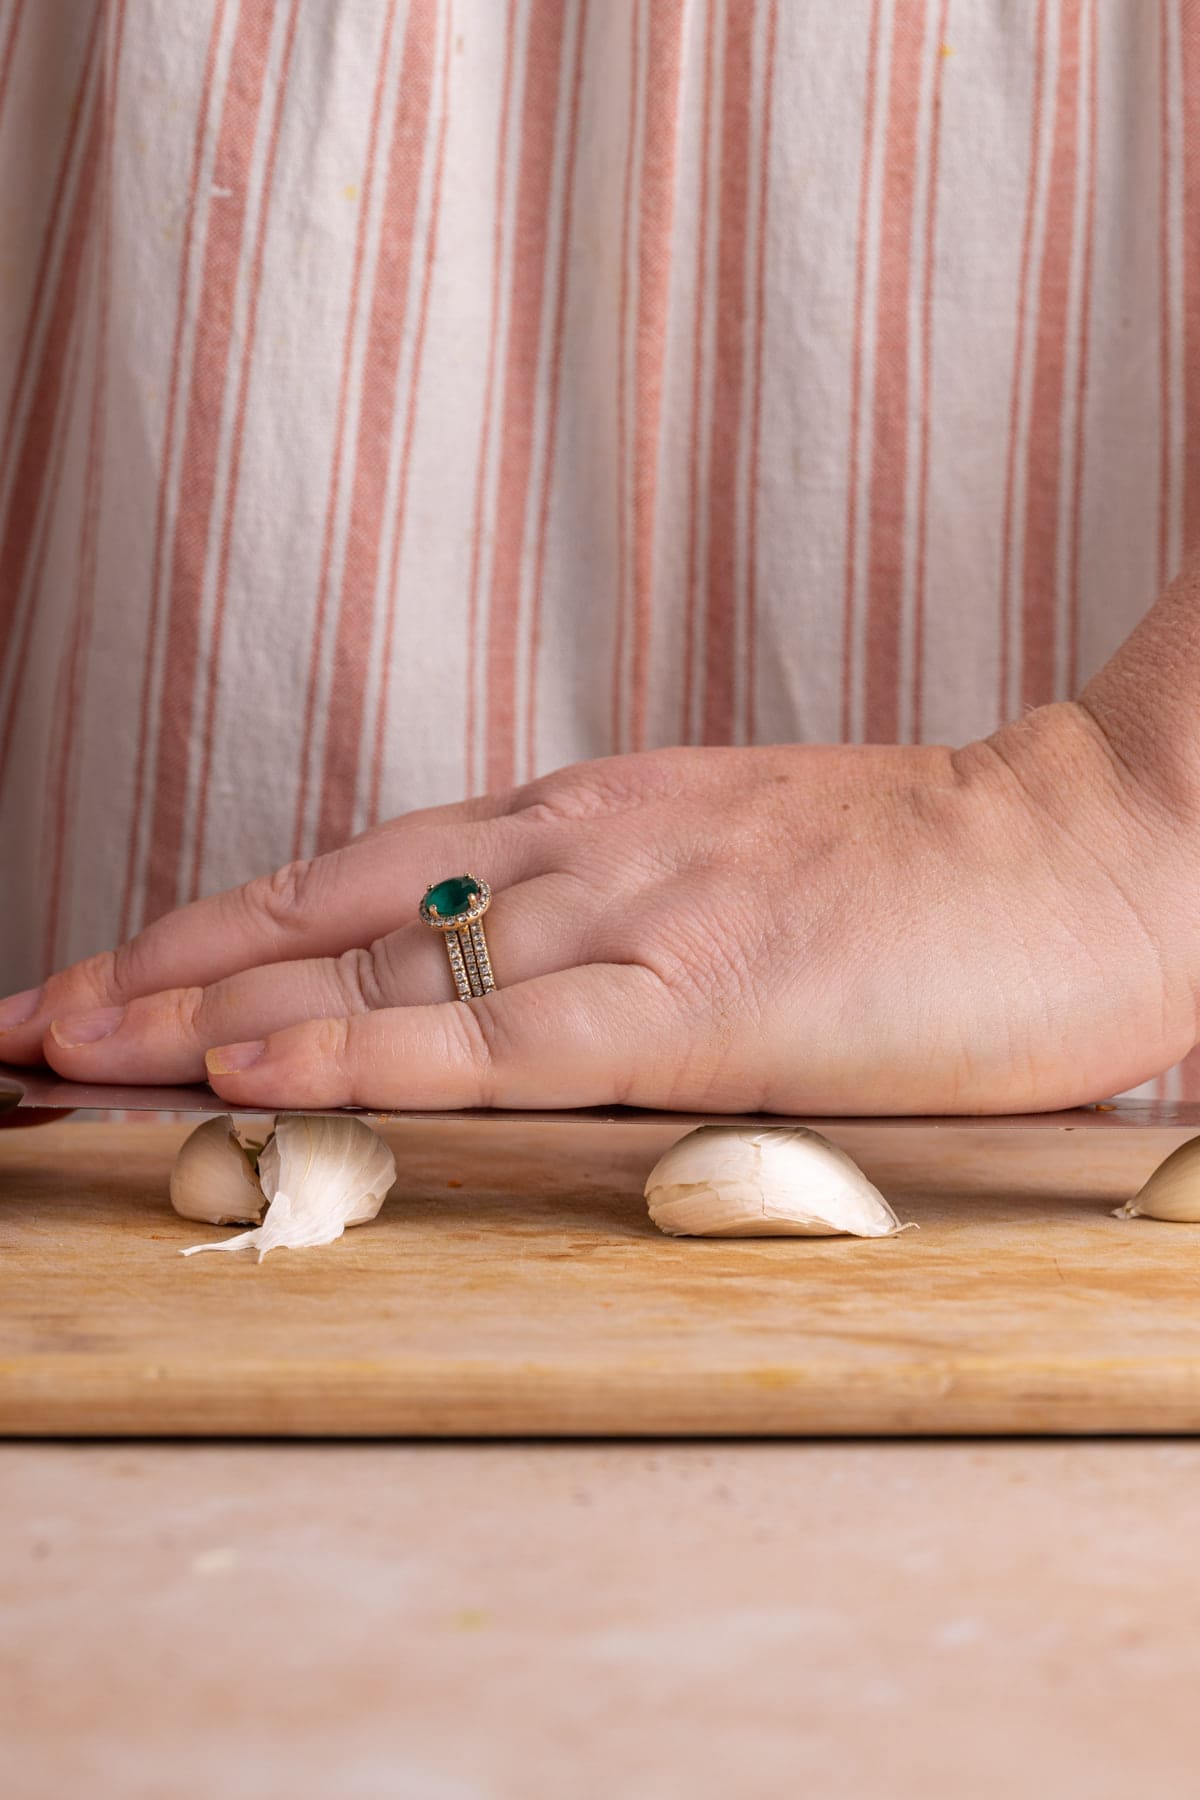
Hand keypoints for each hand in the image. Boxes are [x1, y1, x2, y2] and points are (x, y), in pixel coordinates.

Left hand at [1, 702, 1194, 1113]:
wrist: (1094, 844)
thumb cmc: (943, 877)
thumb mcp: (749, 868)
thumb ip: (636, 916)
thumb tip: (548, 986)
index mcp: (595, 817)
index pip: (369, 873)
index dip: (235, 925)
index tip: (131, 970)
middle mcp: (582, 844)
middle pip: (330, 904)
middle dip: (169, 961)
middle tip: (42, 1006)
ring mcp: (632, 910)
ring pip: (378, 965)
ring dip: (208, 1005)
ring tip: (74, 1043)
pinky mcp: (701, 994)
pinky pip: (494, 1038)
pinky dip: (360, 1054)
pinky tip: (249, 1071)